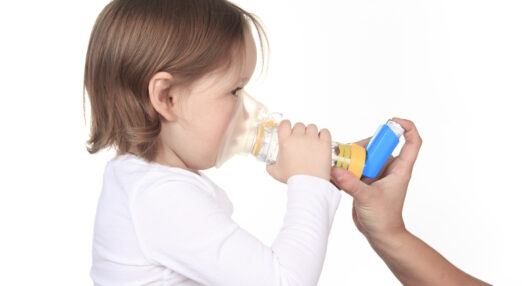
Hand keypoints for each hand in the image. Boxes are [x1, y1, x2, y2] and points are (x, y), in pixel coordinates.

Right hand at [266, 119, 331, 183]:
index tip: (288, 129)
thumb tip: (269, 164)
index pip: (285, 124)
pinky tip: (321, 140)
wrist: (308, 184)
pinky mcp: (324, 144)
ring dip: (311, 132)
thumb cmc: (292, 178)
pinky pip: (325, 131)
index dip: (286, 125)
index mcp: (285, 142)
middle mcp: (299, 138)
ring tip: (312, 141)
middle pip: (299, 125)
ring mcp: (312, 140)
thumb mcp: (276, 172)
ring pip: (312, 127)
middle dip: (300, 131)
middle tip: (301, 140)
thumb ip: (271, 166)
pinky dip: (323, 134)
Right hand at [330, 117, 421, 240]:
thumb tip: (336, 169)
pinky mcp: (365, 179)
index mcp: (400, 169)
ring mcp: (377, 173)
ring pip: (364, 154)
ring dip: (351, 157)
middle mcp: (389, 168)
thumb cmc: (384, 218)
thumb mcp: (368, 199)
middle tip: (350, 152)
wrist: (380, 234)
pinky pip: (355, 166)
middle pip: (379, 145)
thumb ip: (352, 184)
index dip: (406, 127)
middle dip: (364, 145)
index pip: (411, 141)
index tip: (392, 121)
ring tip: (339, 165)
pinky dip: (346, 167)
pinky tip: (337, 174)